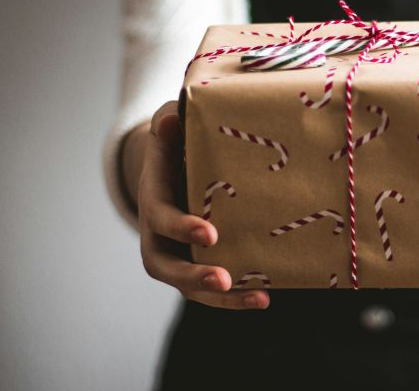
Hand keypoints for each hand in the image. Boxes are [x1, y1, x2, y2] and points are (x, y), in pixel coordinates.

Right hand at [136, 101, 269, 308]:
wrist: (173, 166)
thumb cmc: (176, 144)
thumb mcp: (170, 127)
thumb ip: (169, 123)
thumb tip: (171, 120)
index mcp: (154, 199)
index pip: (161, 218)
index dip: (182, 227)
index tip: (210, 233)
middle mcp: (158, 235)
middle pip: (165, 266)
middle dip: (193, 275)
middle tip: (223, 279)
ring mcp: (177, 254)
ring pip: (188, 287)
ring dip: (221, 298)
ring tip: (258, 298)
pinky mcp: (197, 264)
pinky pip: (211, 289)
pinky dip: (235, 297)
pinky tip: (265, 297)